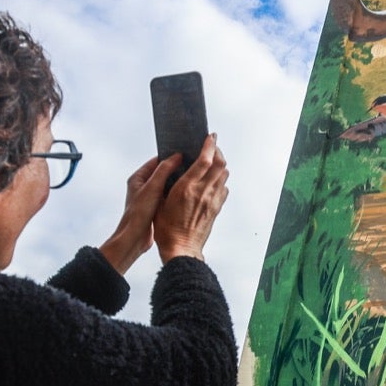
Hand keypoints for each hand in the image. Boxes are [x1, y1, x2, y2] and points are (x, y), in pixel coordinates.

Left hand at [98, 154, 179, 274]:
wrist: (134, 239)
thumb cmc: (138, 214)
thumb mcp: (152, 188)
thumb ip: (164, 170)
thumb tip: (176, 156)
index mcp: (138, 178)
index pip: (156, 161)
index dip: (170, 156)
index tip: (185, 154)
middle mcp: (142, 186)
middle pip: (162, 172)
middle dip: (176, 169)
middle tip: (191, 165)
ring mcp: (149, 197)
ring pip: (166, 184)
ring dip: (177, 182)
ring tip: (191, 178)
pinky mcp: (155, 207)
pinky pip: (168, 195)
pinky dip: (176, 193)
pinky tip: (186, 194)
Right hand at [153, 134, 229, 263]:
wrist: (181, 248)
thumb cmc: (166, 228)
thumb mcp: (161, 202)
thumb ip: (169, 183)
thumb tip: (174, 169)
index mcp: (187, 188)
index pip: (205, 160)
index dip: (210, 145)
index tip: (210, 136)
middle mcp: (203, 192)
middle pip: (220, 164)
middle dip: (218, 151)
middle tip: (212, 146)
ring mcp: (212, 200)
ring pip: (224, 175)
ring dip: (220, 165)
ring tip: (212, 161)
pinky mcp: (216, 209)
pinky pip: (224, 189)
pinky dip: (220, 180)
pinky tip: (213, 181)